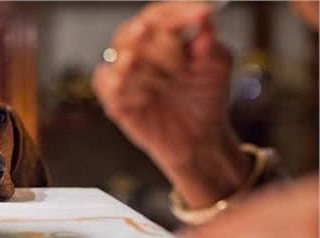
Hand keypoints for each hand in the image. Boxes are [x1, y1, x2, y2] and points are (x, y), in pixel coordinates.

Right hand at [92, 2, 251, 207]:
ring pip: (124, 57)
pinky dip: (131, 89)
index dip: (177, 12)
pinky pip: (108, 83)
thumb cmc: (207, 98)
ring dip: (151, 73)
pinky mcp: (113, 99)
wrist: (201, 138)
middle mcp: (138, 50)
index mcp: (161, 36)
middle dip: (165, 49)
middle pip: (136, 31)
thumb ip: (208, 39)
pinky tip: (148, 98)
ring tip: (167, 86)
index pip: (159, 14)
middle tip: (181, 69)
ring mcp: (123, 74)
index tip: (202, 14)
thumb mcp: (216, 64)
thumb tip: (202, 16)